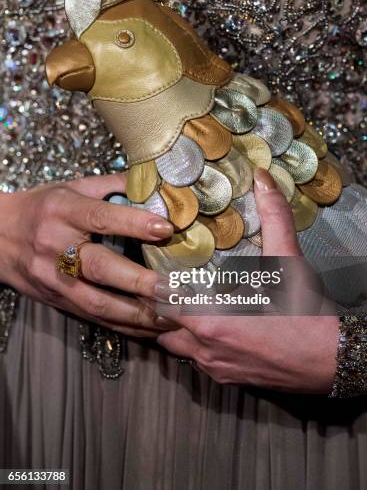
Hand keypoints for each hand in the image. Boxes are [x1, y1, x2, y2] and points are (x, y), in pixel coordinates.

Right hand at [0, 173, 176, 337]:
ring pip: (99, 303)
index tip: (166, 229)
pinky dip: (127, 327)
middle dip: (141, 282)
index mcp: (62, 212)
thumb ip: (113, 186)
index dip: (133, 224)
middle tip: (176, 289)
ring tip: (173, 316)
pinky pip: (96, 319)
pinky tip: (154, 329)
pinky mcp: (58, 302)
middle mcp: (56, 247)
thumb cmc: (43, 208)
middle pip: (100, 268)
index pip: (100, 218)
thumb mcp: (73, 188)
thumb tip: (156, 185)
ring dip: (139, 314)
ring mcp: (55, 281)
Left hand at [157, 168, 338, 393]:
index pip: (161, 303)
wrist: (337, 360)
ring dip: (175, 329)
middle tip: (162, 283)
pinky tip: (211, 331)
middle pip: (161, 329)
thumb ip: (273, 217)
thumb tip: (262, 177)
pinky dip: (196, 347)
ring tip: (182, 305)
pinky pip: (200, 365)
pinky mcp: (233, 380)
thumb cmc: (308, 312)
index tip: (149, 266)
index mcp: (210, 321)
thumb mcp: (288, 262)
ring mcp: (218, 369)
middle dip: (158, 307)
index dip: (152, 284)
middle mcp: (206, 350)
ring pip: (178, 350)